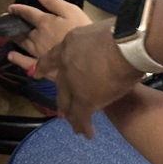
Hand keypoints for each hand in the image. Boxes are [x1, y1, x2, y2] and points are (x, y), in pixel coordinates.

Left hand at [7, 0, 92, 60]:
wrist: (89, 56)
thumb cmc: (82, 30)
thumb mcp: (71, 11)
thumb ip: (53, 1)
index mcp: (44, 22)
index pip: (28, 13)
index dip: (18, 10)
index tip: (10, 8)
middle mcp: (37, 37)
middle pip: (22, 29)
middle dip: (12, 23)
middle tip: (3, 20)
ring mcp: (37, 52)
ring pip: (22, 43)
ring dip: (12, 38)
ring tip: (4, 34)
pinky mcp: (41, 66)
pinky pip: (26, 63)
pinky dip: (17, 59)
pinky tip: (10, 56)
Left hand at [34, 19, 143, 137]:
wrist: (125, 47)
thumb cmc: (119, 33)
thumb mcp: (96, 30)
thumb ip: (91, 44)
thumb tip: (99, 51)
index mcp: (69, 44)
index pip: (52, 57)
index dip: (44, 67)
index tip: (37, 74)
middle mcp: (65, 64)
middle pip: (60, 84)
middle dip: (62, 97)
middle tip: (64, 107)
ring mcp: (72, 83)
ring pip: (68, 103)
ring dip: (71, 114)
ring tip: (74, 124)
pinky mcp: (84, 100)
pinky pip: (82, 117)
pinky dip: (84, 125)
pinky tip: (88, 133)